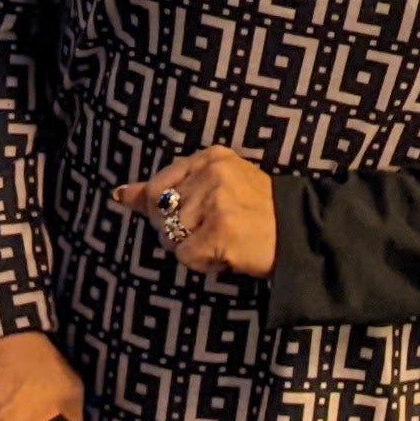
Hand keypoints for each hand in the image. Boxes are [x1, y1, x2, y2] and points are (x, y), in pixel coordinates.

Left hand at [113, 147, 276, 278]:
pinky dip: (203, 263)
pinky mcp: (221, 230)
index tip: (190, 218)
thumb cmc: (255, 212)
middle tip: (214, 231)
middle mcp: (212, 173)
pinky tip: (226, 255)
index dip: (165, 211)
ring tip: (223, 242)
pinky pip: (186, 256)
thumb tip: (118, 194)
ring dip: (192, 249)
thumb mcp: (215, 184)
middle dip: (178, 231)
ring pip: (170, 237)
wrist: (300, 233)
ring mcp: (217, 201)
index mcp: (210, 157)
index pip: (157, 186)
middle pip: (160, 214)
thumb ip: (167, 187)